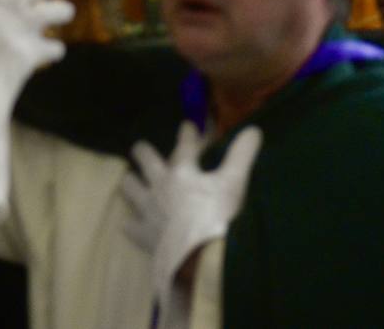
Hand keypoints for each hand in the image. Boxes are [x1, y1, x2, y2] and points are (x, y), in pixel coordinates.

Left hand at [121, 122, 261, 314]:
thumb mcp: (234, 184)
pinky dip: (130, 224)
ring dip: (131, 182)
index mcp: (183, 171)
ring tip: (131, 180)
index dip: (187, 134)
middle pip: (145, 160)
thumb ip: (242, 155)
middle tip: (141, 148)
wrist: (199, 258)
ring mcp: (148, 209)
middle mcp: (160, 185)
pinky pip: (130, 226)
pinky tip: (129, 224)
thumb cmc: (219, 218)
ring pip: (130, 187)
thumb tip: (254, 129)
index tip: (187, 126)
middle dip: (143, 151)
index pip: (185, 145)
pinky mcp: (144, 234)